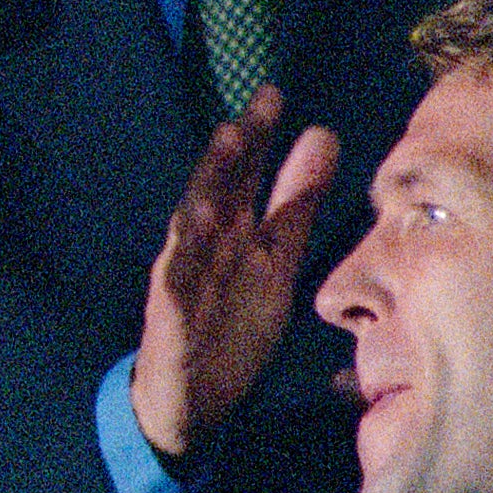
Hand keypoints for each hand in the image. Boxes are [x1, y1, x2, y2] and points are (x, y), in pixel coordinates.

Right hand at [130, 92, 340, 469]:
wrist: (190, 397)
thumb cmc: (230, 326)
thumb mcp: (274, 261)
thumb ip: (295, 204)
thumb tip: (323, 136)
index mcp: (234, 234)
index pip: (247, 178)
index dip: (260, 139)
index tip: (275, 94)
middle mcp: (206, 245)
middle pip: (220, 186)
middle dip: (237, 148)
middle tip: (259, 105)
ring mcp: (184, 273)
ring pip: (195, 219)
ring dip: (209, 181)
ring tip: (227, 144)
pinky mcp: (169, 308)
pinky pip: (175, 274)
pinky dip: (183, 247)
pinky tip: (194, 220)